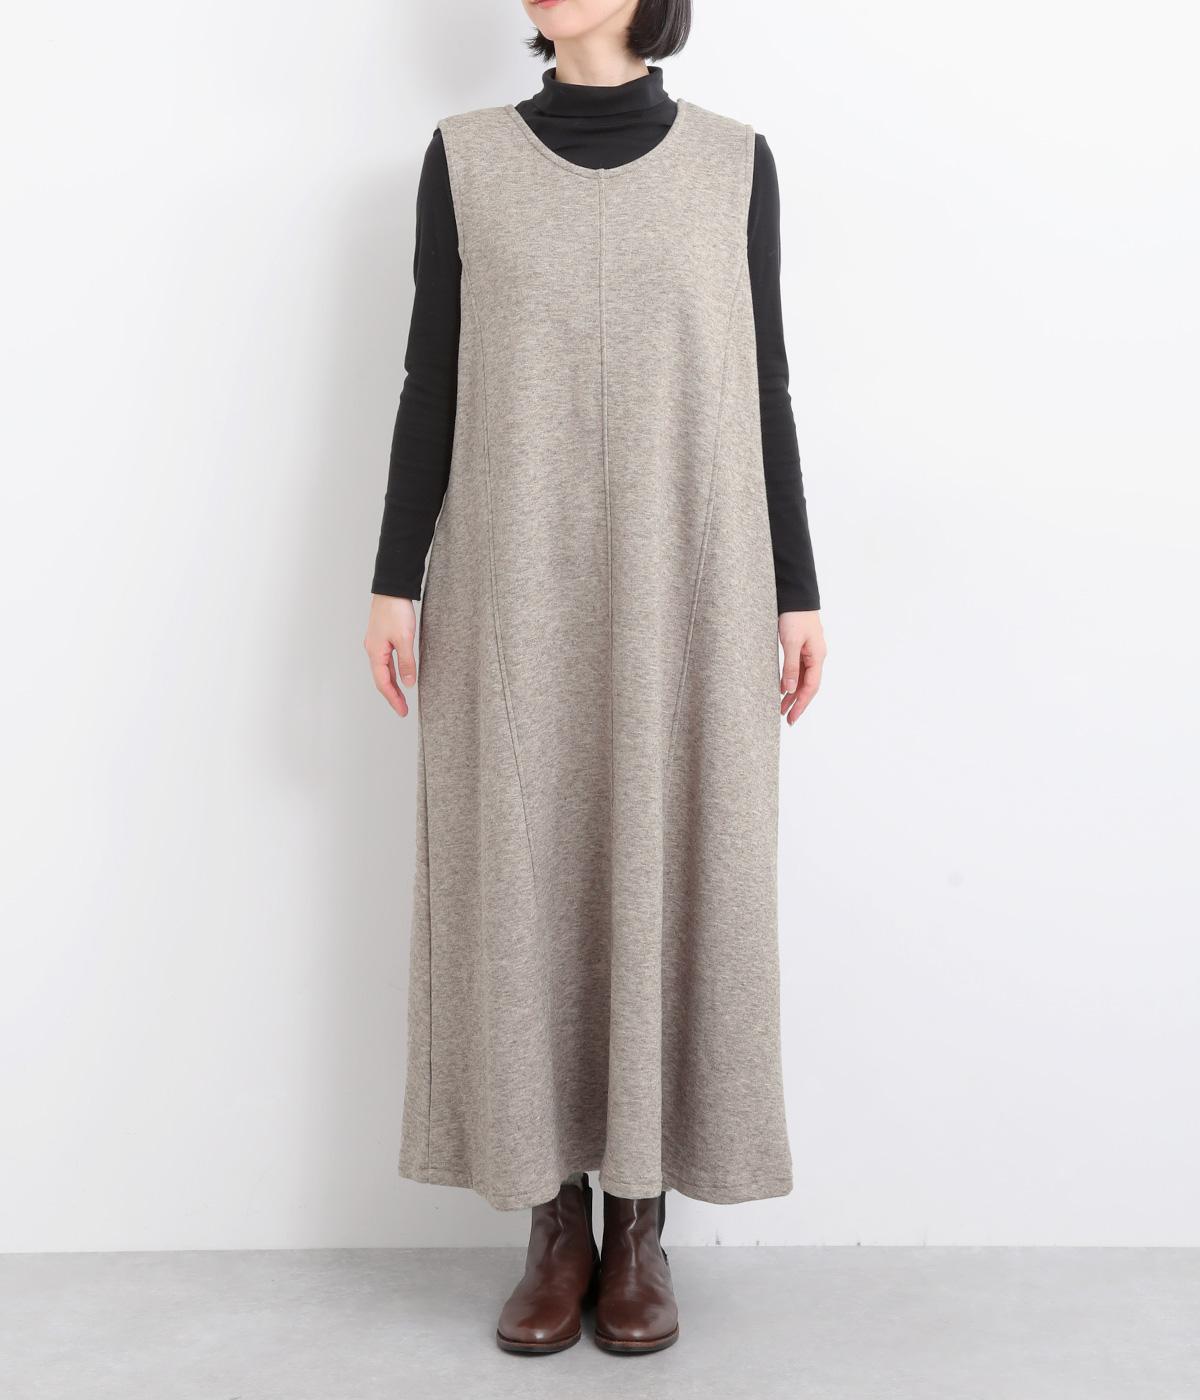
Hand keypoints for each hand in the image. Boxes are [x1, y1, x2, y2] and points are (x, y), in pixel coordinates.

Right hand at [364, 594, 417, 716]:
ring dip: (392, 684)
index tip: (402, 711)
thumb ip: (406, 663)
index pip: (383, 683)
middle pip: (381, 679)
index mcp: (375, 652)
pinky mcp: (382, 637)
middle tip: (403, 709)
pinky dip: (392, 671)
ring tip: (402, 697)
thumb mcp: (405, 639)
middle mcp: (372, 650)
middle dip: (392, 695)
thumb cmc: (396, 610)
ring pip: (383, 670)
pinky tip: (400, 675)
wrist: (391, 588)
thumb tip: (408, 684)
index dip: (393, 699)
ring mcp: (376, 643)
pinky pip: (385, 661)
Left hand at [779, 610, 825, 724]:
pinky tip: (783, 689)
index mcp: (817, 656)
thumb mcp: (791, 642)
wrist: (796, 596)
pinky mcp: (802, 647)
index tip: (792, 717)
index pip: (811, 687)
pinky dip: (791, 681)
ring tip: (781, 708)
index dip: (802, 704)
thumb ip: (791, 667)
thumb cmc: (795, 616)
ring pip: (803, 679)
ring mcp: (810, 652)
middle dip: (798, 703)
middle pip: (808, 686)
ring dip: (793, 694)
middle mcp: (816, 656)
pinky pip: (798, 669)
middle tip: (787, 719)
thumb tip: (790, 689)